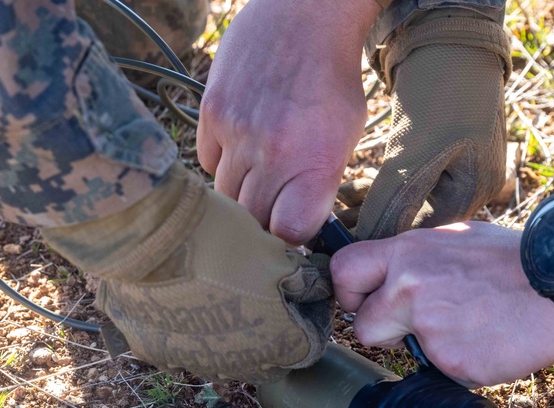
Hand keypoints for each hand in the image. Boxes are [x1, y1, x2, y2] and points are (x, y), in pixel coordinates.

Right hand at [197, 0, 378, 243]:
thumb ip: (321, 185)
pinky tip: (241, 143)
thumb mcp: (346, 137)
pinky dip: (221, 162)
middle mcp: (273, 152)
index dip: (289, 240)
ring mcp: (237, 131)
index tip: (291, 234)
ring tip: (259, 173)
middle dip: (262, 222)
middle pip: (251, 220)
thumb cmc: (333, 81)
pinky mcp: (211, 112)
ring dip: (240, 194)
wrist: (305, 16)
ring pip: (224, 196)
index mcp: (316, 162)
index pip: (288, 233)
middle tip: (273, 207)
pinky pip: (206, 162)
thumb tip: (299, 228)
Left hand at [331, 222, 553, 386]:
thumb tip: (398, 276)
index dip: (349, 293)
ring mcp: (429, 328)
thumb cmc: (516, 258)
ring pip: (406, 352)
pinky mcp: (452, 362)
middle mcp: (410, 288)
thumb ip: (419, 261)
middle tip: (409, 326)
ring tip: (470, 327)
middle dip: (379, 331)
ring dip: (428, 347)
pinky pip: (444, 370)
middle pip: (360, 325)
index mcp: (409, 252)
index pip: (345, 270)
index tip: (364, 301)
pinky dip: (463, 362)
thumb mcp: (457, 240)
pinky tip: (490, 341)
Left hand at [339, 9, 511, 240]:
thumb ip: (394, 196)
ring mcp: (456, 167)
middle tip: (338, 222)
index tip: (346, 238)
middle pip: (415, 219)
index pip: (421, 232)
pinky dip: (383, 182)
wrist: (453, 30)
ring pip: (408, 199)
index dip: (383, 237)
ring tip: (342, 201)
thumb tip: (367, 237)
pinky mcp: (440, 149)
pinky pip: (407, 178)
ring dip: (376, 202)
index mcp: (471, 194)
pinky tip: (357, 183)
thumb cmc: (443, 86)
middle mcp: (467, 187)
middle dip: (377, 220)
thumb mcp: (417, 147)